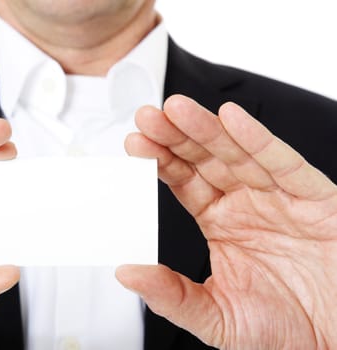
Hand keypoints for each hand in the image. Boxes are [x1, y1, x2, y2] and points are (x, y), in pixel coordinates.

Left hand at [116, 95, 336, 348]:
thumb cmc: (283, 330)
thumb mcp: (216, 317)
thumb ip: (171, 295)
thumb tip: (126, 272)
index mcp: (221, 223)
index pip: (184, 182)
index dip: (161, 161)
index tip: (134, 145)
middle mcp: (247, 203)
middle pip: (205, 159)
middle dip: (176, 136)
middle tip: (147, 116)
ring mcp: (280, 197)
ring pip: (238, 153)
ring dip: (207, 129)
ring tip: (176, 110)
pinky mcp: (315, 199)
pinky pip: (284, 163)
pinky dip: (258, 140)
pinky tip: (232, 119)